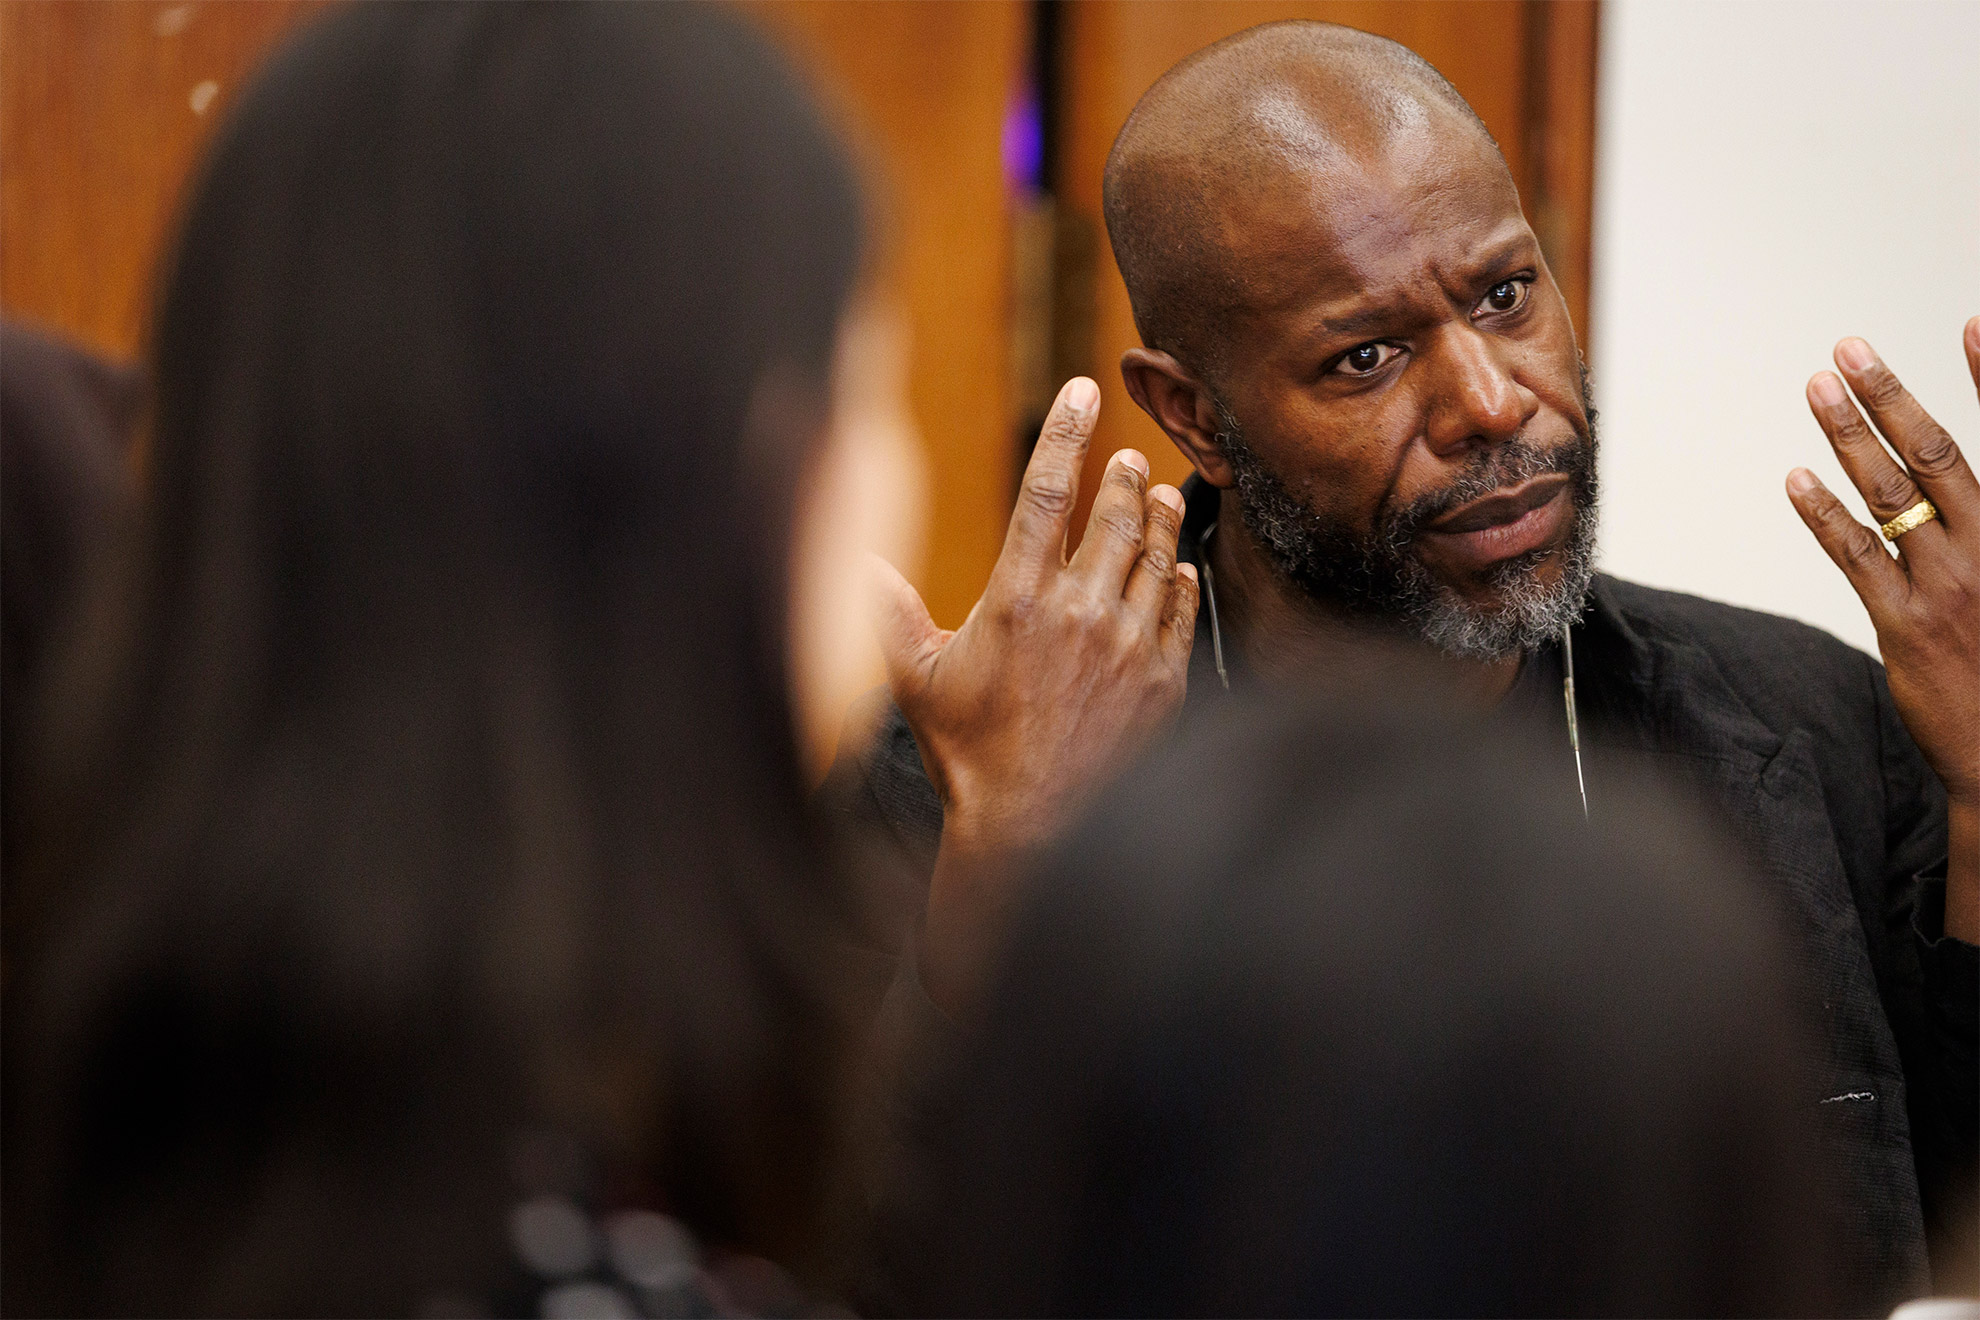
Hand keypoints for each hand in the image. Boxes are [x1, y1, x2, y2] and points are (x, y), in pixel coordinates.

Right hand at [873, 376, 1198, 1008]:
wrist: (1034, 826)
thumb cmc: (969, 753)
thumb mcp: (916, 679)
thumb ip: (890, 612)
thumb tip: (853, 563)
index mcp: (1017, 599)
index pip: (1046, 490)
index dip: (1066, 431)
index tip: (1083, 391)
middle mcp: (1080, 611)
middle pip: (1114, 514)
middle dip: (1122, 476)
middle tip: (1126, 459)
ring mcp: (1129, 644)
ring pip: (1154, 555)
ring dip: (1158, 516)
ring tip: (1158, 494)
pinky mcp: (1162, 681)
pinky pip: (1181, 610)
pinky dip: (1180, 579)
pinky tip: (1177, 567)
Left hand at [1787, 319, 1979, 942]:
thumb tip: (1948, 488)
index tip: (1971, 324)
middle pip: (1937, 454)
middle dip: (1891, 395)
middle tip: (1850, 348)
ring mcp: (1953, 586)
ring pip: (1891, 494)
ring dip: (1849, 435)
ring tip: (1816, 388)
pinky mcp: (1908, 626)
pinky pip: (1858, 558)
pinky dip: (1824, 514)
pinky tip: (1795, 480)